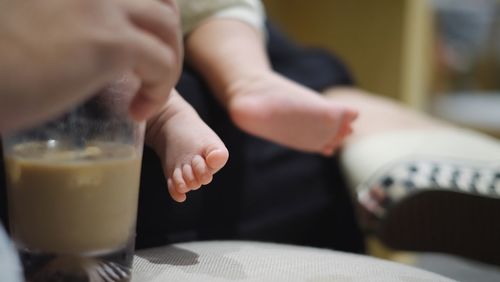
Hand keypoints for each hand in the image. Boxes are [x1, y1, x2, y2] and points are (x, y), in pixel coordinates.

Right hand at [0, 0, 181, 131]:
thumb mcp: (36, 25)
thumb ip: (71, 20)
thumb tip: (92, 41)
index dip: (148, 10)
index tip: (143, 40)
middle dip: (165, 32)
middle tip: (154, 65)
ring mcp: (100, 5)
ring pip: (168, 26)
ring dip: (168, 62)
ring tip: (150, 92)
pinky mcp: (108, 41)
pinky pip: (162, 61)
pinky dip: (160, 89)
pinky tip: (138, 111)